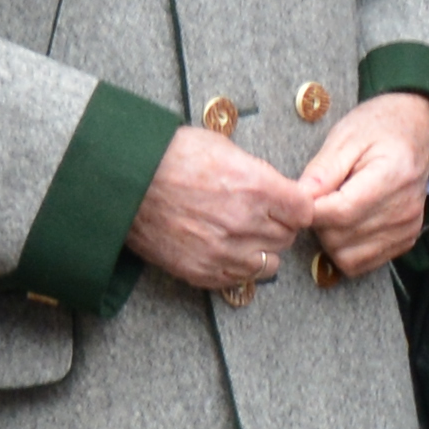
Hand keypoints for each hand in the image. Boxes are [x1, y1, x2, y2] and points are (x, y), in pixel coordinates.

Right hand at [129, 122, 310, 296]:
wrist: (124, 180)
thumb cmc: (168, 156)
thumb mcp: (223, 149)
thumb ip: (257, 174)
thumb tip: (276, 190)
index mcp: (255, 187)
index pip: (304, 211)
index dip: (295, 206)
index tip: (287, 204)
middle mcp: (244, 223)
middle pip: (287, 237)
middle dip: (278, 226)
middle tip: (259, 215)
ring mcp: (223, 252)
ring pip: (269, 264)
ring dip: (260, 250)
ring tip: (241, 234)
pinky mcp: (202, 272)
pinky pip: (240, 280)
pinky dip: (237, 267)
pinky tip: (223, 248)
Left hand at [295, 90, 428, 282]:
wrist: (417, 130)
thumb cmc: (380, 127)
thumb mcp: (345, 137)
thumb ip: (322, 170)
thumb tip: (299, 199)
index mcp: (392, 176)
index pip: (340, 212)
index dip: (310, 211)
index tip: (300, 199)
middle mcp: (404, 209)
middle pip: (341, 238)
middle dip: (319, 223)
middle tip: (319, 199)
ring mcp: (407, 228)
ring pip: (348, 257)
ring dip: (330, 239)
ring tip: (333, 210)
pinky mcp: (406, 240)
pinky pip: (363, 263)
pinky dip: (347, 249)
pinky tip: (347, 223)